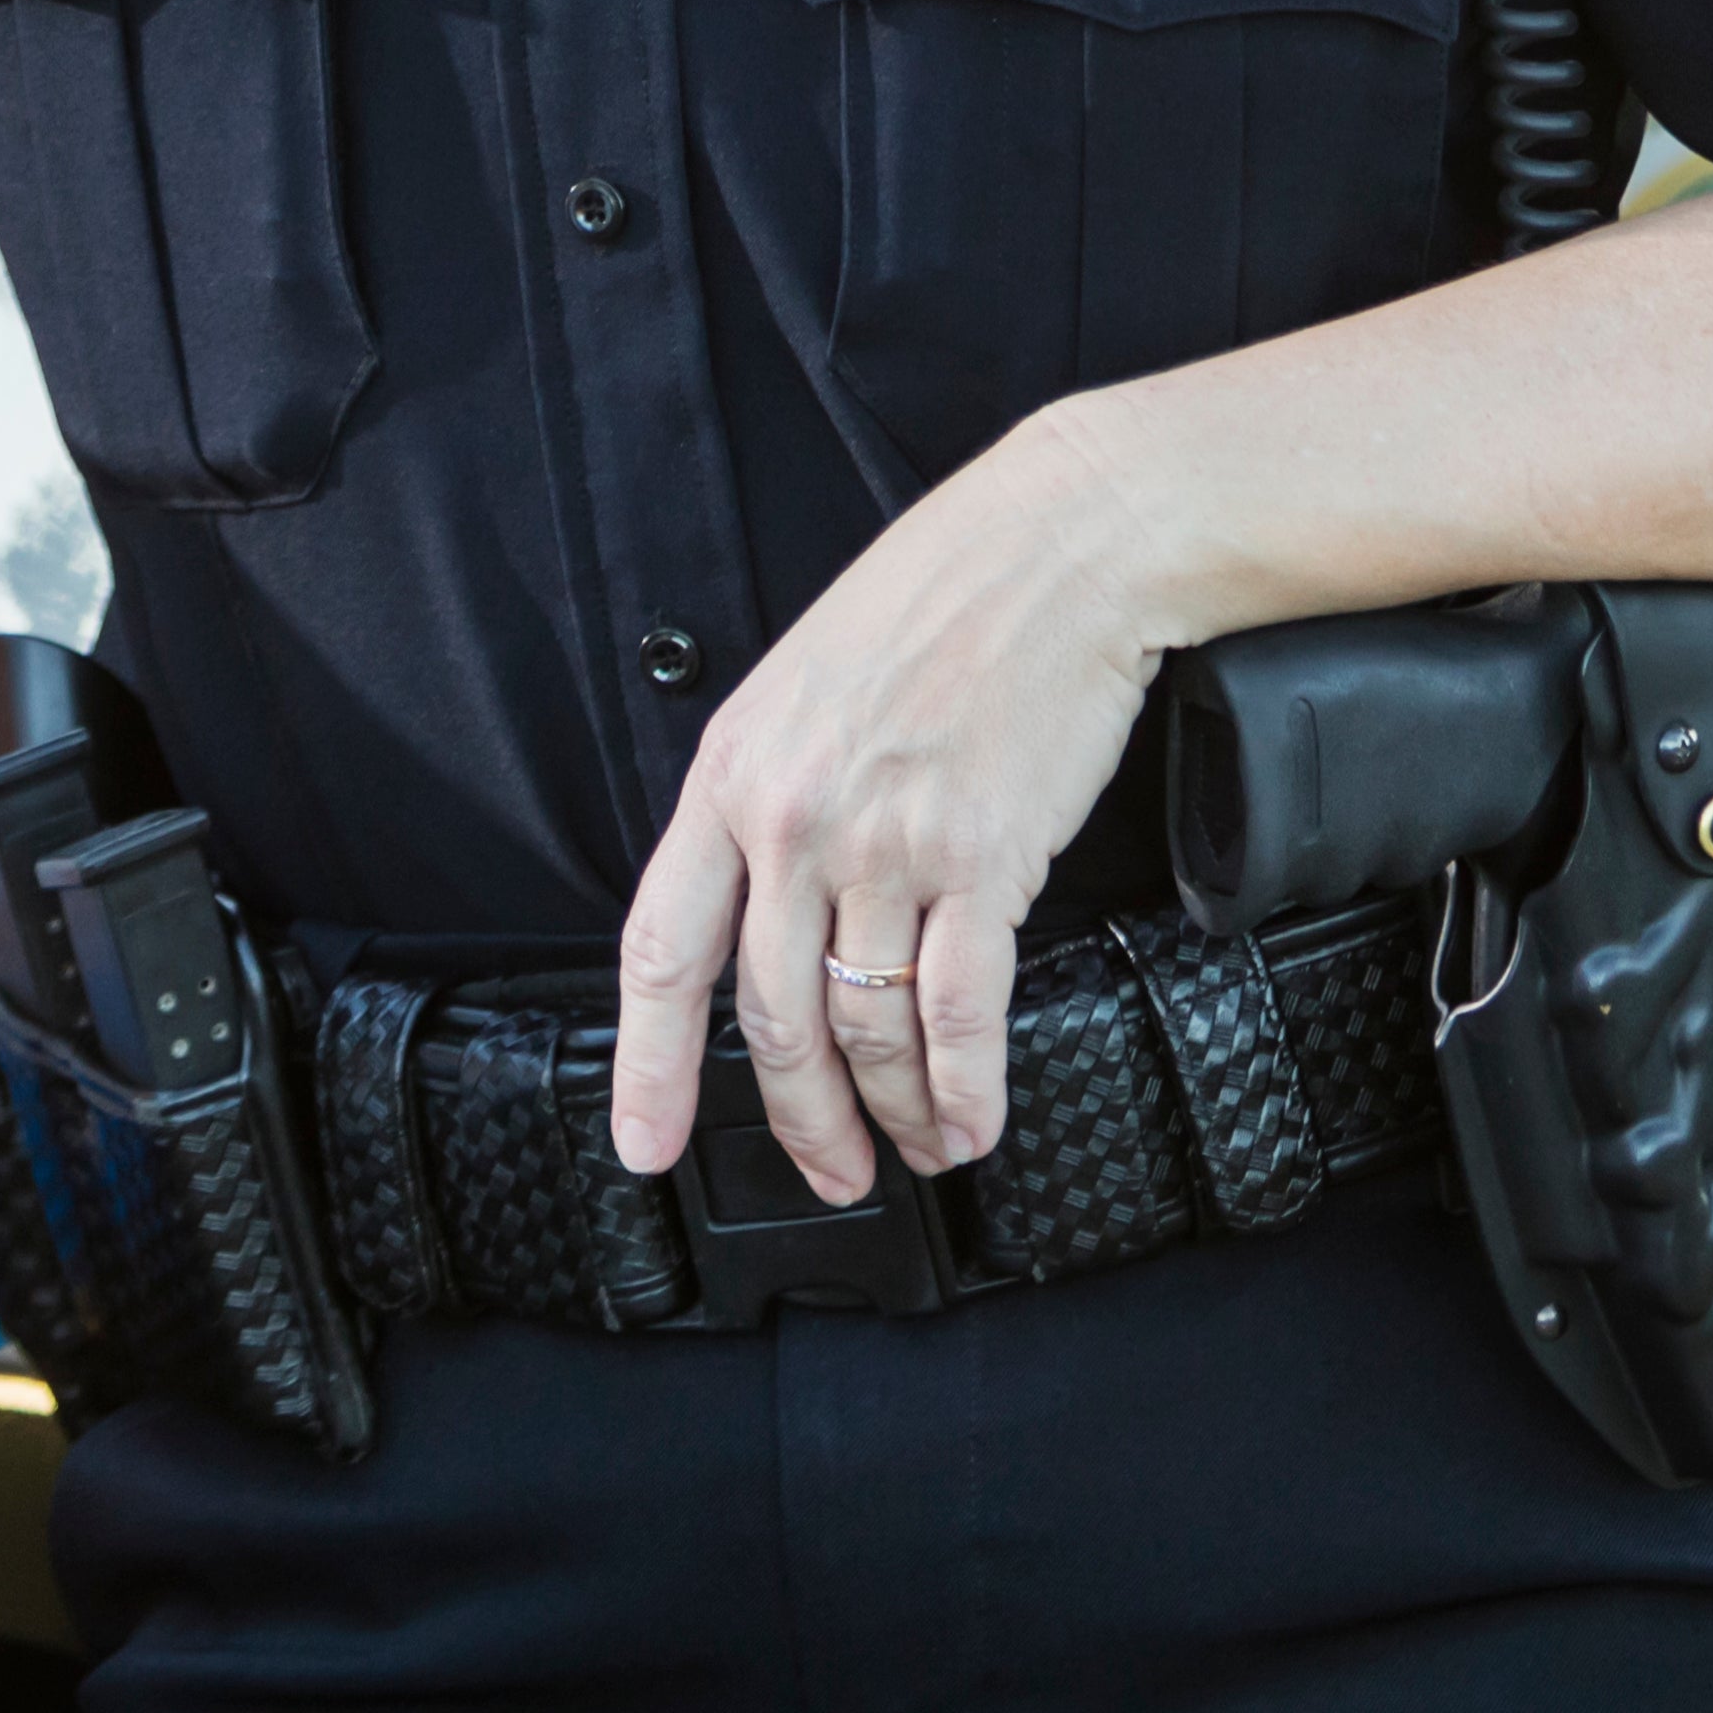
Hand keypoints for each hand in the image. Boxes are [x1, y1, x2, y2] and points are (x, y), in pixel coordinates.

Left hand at [605, 400, 1184, 1207]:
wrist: (1066, 541)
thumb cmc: (948, 593)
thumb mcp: (806, 681)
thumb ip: (773, 791)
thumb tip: (771, 906)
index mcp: (733, 772)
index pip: (664, 950)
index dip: (648, 1066)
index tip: (646, 1144)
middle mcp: (796, 819)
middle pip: (772, 1019)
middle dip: (803, 1119)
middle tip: (829, 1171)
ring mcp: (887, 844)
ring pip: (867, 1029)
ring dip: (895, 1113)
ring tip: (922, 1146)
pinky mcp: (983, 860)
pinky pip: (958, 1013)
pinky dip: (965, 1088)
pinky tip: (973, 1117)